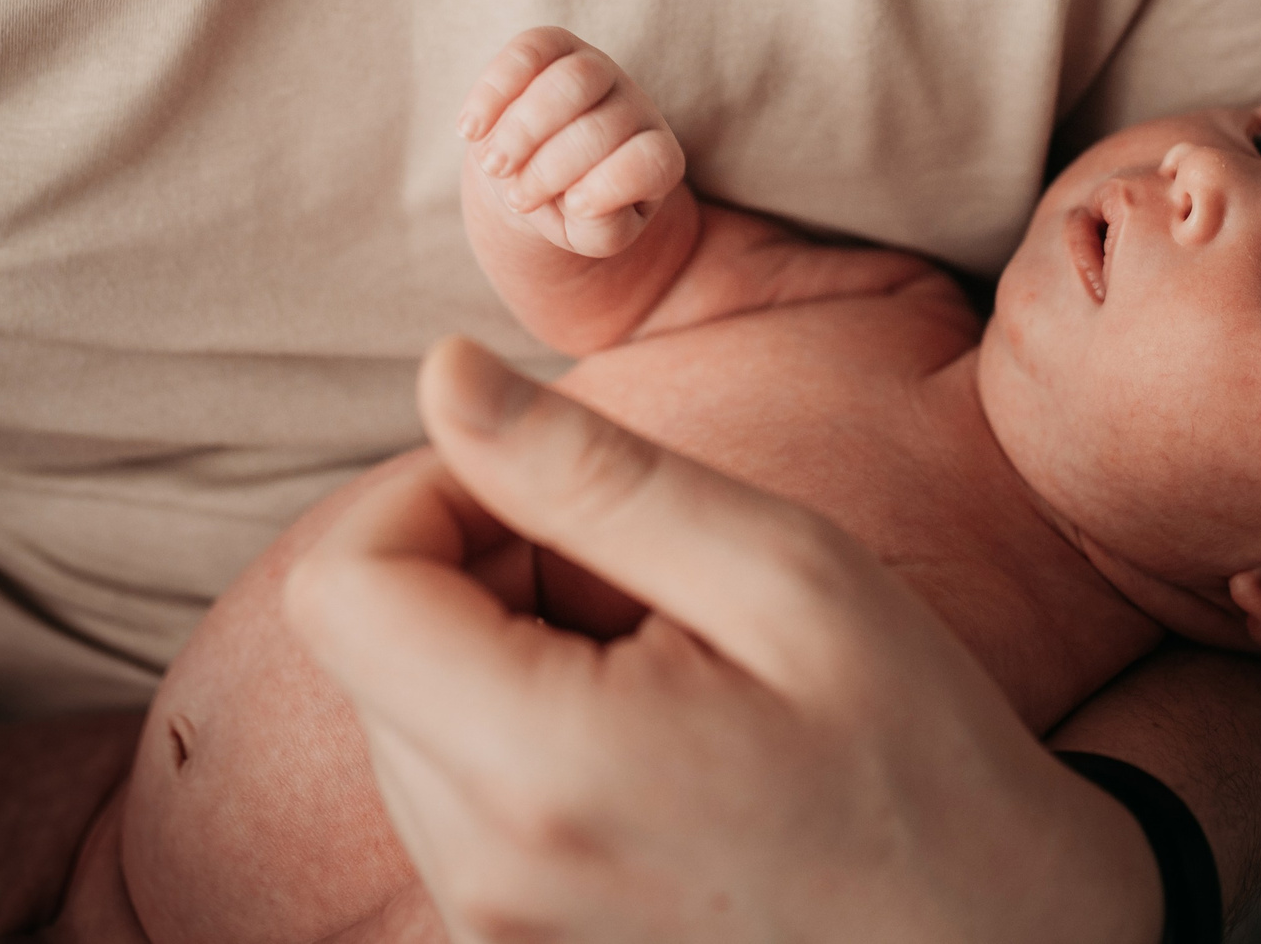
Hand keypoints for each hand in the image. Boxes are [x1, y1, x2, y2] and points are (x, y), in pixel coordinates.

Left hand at [287, 338, 1163, 943]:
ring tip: (656, 661)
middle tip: (641, 572)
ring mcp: (489, 933)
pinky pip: (447, 804)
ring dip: (496, 652)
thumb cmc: (918, 753)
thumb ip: (587, 470)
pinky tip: (646, 737)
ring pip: (399, 723)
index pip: (342, 584)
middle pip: (366, 652)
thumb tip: (441, 373)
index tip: (556, 486)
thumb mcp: (781, 571)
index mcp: (536, 770)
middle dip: (473, 569)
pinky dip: (514, 736)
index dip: (427, 490)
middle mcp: (480, 876)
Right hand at [457, 28, 685, 258]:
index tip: (571, 209)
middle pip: (603, 125)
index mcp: (656, 156)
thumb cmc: (572, 210)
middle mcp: (635, 107)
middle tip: (517, 199)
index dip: (613, 185)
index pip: (652, 161)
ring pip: (573, 79)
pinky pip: (531, 50)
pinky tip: (470, 131)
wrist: (538, 174)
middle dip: (551, 167)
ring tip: (493, 165)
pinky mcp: (555, 46)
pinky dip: (496, 90)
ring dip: (525, 127)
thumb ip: (601, 230)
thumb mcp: (591, 234)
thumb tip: (580, 200)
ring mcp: (598, 70)